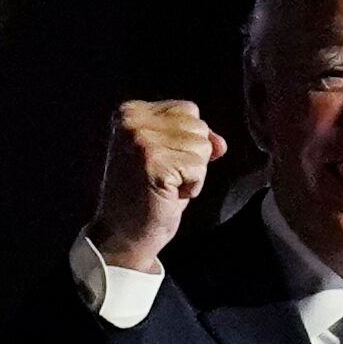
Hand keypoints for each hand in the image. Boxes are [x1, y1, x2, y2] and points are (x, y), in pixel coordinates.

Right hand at [89, 99, 227, 270]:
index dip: (187, 142)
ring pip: (203, 146)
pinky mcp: (153, 162)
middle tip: (163, 177)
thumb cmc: (145, 196)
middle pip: (199, 126)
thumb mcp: (168, 156)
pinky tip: (167, 194)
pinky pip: (200, 168)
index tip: (160, 163)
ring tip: (165, 185)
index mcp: (130, 111)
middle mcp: (133, 120)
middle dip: (191, 157)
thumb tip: (221, 142)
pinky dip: (192, 187)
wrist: (122, 234)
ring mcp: (141, 140)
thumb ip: (193, 139)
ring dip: (192, 173)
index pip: (189, 110)